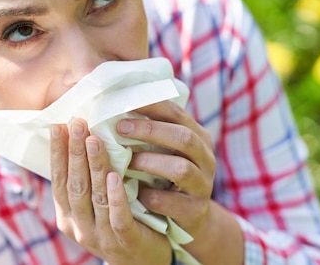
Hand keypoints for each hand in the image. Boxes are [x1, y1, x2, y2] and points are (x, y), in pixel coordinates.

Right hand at [50, 120, 171, 264]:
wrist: (144, 264)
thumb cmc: (120, 224)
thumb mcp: (96, 205)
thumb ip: (88, 180)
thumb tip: (84, 136)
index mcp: (68, 216)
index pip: (59, 180)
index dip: (58, 153)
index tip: (58, 125)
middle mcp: (80, 227)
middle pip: (74, 185)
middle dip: (74, 152)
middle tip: (77, 122)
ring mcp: (101, 237)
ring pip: (94, 197)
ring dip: (93, 166)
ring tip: (94, 139)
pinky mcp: (126, 242)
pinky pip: (118, 218)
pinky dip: (115, 197)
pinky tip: (115, 176)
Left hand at [116, 100, 216, 237]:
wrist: (189, 217)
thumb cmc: (167, 175)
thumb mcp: (167, 150)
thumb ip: (152, 131)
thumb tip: (113, 108)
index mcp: (199, 137)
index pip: (177, 113)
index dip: (152, 106)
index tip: (124, 102)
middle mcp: (206, 158)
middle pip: (184, 138)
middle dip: (150, 131)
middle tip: (120, 128)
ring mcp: (204, 185)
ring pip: (181, 169)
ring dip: (150, 163)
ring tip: (128, 162)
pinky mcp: (196, 210)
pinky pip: (172, 202)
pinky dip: (151, 196)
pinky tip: (136, 193)